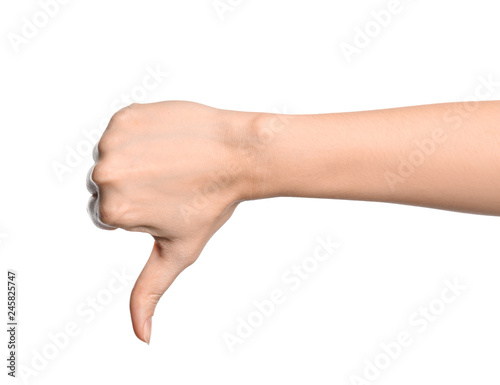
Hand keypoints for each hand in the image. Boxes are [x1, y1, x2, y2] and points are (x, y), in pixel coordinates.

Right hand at [86, 101, 259, 342]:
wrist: (239, 154)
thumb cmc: (212, 202)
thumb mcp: (178, 252)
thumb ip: (149, 291)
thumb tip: (143, 338)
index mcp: (112, 212)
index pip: (110, 215)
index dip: (141, 211)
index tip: (169, 201)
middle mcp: (104, 175)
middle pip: (108, 186)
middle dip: (135, 185)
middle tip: (173, 181)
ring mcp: (113, 142)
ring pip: (114, 157)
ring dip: (137, 158)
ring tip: (172, 160)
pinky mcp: (124, 116)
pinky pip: (122, 131)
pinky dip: (141, 134)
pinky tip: (169, 140)